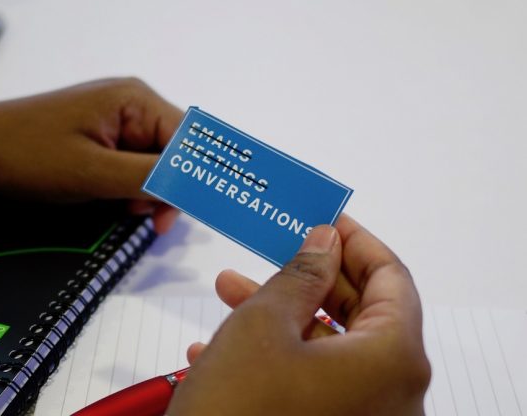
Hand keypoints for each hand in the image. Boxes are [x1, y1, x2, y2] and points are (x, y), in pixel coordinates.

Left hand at [0, 78, 181, 231]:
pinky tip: (119, 204)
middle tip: (154, 225)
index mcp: (136, 102)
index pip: (189, 142)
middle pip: (177, 153)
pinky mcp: (105, 140)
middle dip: (170, 191)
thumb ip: (149, 177)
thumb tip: (201, 186)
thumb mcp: (92, 172)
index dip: (197, 180)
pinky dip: (134, 190)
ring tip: (131, 215)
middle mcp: (134, 107)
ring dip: (152, 194)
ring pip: (158, 165)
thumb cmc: (26, 155)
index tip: (194, 217)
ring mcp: (118, 123)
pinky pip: (136, 167)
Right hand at [167, 216, 430, 415]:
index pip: (392, 277)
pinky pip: (313, 381)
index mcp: (392, 360)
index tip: (325, 219)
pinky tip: (224, 344)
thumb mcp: (264, 322)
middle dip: (308, 277)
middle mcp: (391, 394)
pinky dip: (275, 355)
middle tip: (277, 249)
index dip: (355, 241)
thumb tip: (324, 240)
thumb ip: (303, 273)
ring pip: (328, 347)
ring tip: (233, 291)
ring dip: (281, 314)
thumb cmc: (237, 412)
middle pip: (361, 313)